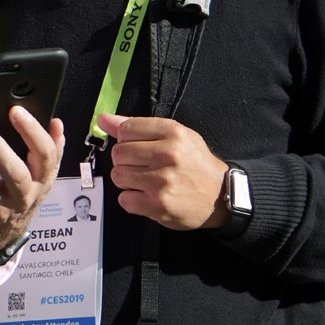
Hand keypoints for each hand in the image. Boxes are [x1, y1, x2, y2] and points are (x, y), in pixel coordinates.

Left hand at [0, 107, 64, 259]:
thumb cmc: (15, 192)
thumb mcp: (35, 175)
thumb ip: (46, 149)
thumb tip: (56, 122)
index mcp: (42, 180)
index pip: (46, 155)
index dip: (33, 131)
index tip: (16, 110)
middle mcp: (24, 198)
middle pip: (15, 173)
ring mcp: (0, 212)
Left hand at [97, 112, 227, 230]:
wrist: (220, 196)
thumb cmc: (195, 164)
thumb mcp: (174, 136)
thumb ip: (137, 126)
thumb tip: (103, 119)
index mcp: (173, 133)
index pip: (126, 129)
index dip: (126, 139)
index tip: (137, 146)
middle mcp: (168, 155)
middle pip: (118, 153)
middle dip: (125, 161)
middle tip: (143, 166)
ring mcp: (162, 181)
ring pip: (118, 176)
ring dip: (127, 181)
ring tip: (147, 181)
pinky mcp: (158, 204)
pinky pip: (124, 199)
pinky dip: (132, 200)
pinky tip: (148, 196)